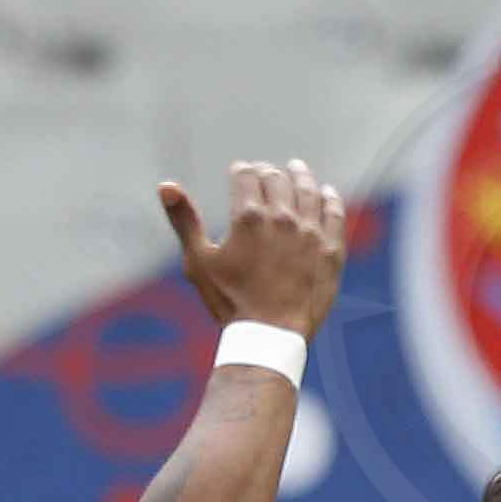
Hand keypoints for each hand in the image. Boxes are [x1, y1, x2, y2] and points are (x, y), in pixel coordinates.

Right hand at [164, 159, 344, 338]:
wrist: (270, 333)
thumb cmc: (229, 299)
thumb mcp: (198, 259)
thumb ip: (184, 219)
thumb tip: (165, 185)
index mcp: (249, 217)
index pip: (247, 177)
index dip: (242, 169)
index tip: (241, 169)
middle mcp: (283, 220)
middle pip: (278, 181)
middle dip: (268, 172)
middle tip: (265, 171)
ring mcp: (311, 235)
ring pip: (309, 193)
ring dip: (301, 177)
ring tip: (297, 168)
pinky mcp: (331, 252)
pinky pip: (335, 217)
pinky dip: (330, 201)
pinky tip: (328, 194)